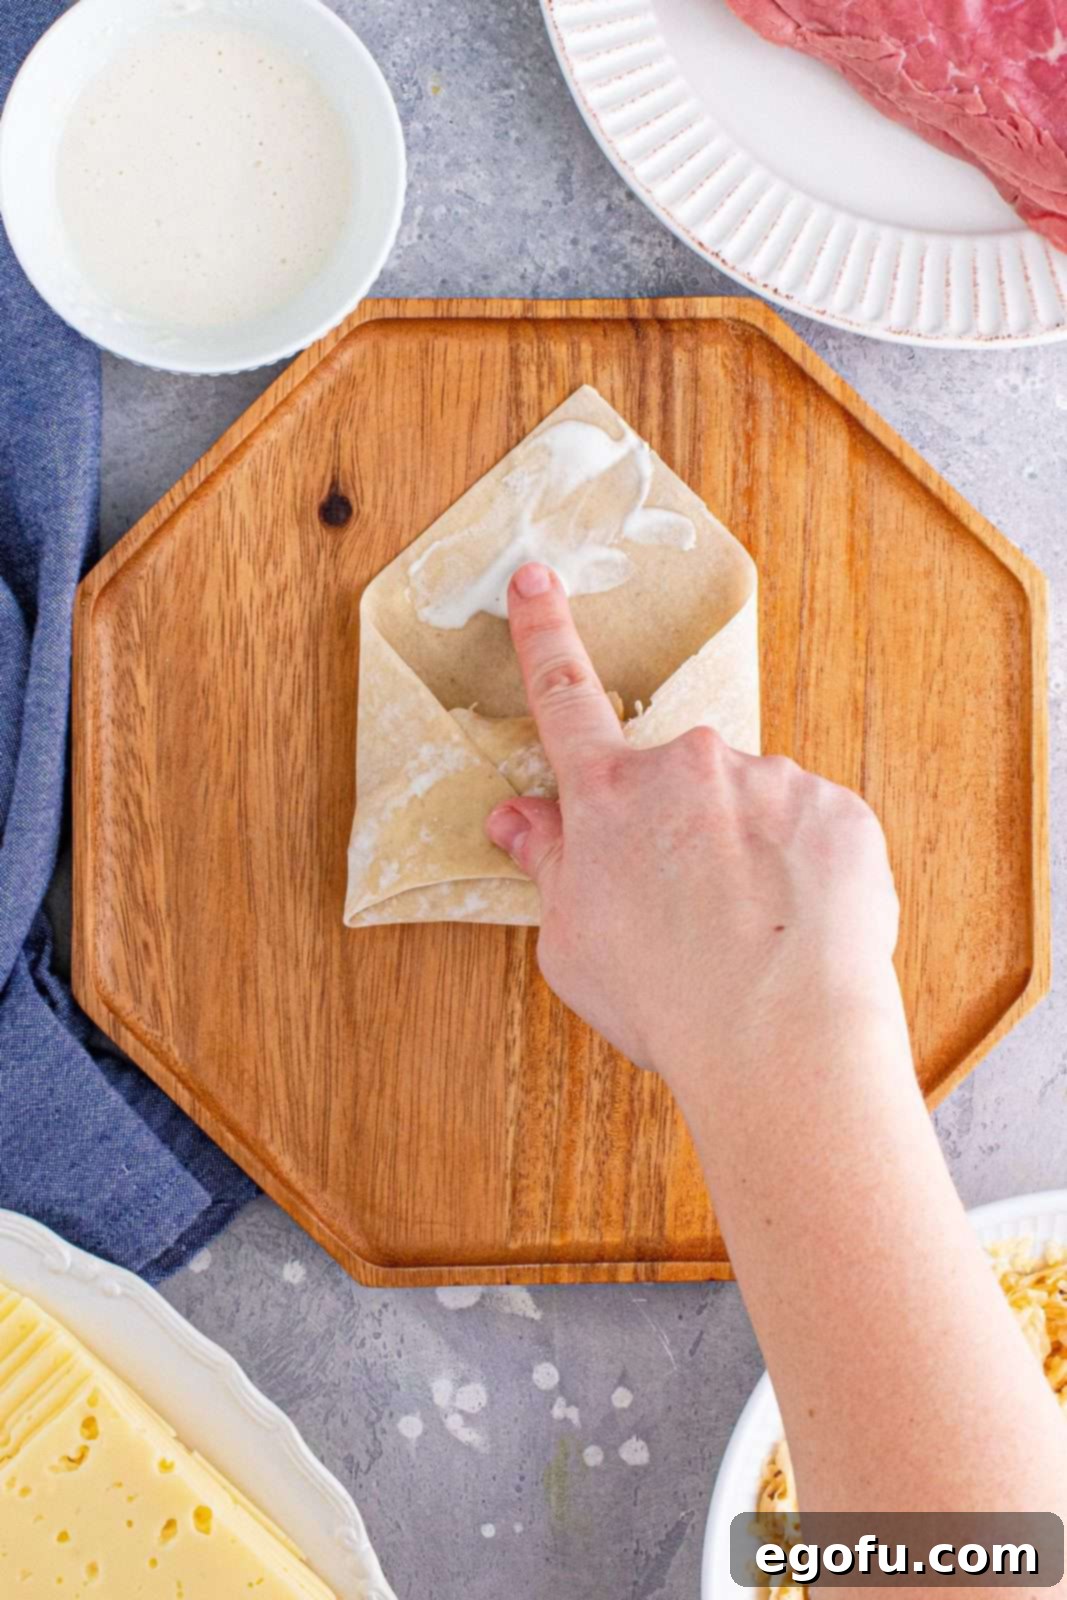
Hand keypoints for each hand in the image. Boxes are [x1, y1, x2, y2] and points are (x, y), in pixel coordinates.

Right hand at [485, 563, 904, 1091]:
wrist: (782, 1041)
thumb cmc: (665, 1001)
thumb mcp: (569, 941)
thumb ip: (548, 863)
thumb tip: (516, 817)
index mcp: (608, 797)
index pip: (564, 696)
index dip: (543, 633)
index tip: (536, 579)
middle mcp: (686, 767)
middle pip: (671, 781)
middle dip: (676, 828)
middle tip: (689, 910)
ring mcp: (768, 780)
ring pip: (746, 801)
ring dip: (744, 847)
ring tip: (749, 931)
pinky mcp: (836, 809)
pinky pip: (809, 824)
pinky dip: (801, 865)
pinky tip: (794, 923)